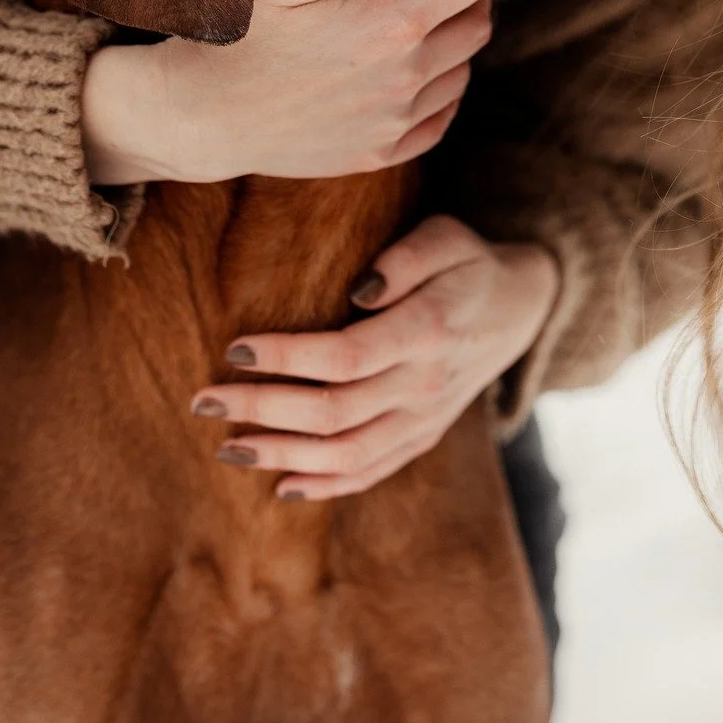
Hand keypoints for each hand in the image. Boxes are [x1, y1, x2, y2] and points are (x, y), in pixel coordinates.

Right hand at [81, 0, 538, 183]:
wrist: (202, 115)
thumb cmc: (242, 34)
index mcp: (390, 25)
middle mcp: (406, 77)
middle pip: (479, 25)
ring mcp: (397, 121)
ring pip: (464, 70)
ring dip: (456, 41)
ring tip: (416, 23)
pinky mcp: (383, 153)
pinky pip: (442, 116)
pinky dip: (443, 88)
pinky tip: (414, 70)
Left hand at [190, 216, 558, 497]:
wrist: (519, 308)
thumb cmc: (467, 263)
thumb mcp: (447, 236)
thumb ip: (407, 257)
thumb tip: (359, 291)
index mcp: (428, 330)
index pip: (346, 356)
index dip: (287, 358)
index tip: (234, 348)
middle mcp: (424, 384)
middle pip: (334, 412)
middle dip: (262, 410)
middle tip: (203, 400)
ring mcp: (424, 418)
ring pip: (347, 454)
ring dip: (282, 456)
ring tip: (226, 448)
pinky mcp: (421, 437)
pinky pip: (372, 472)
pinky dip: (325, 486)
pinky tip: (279, 485)